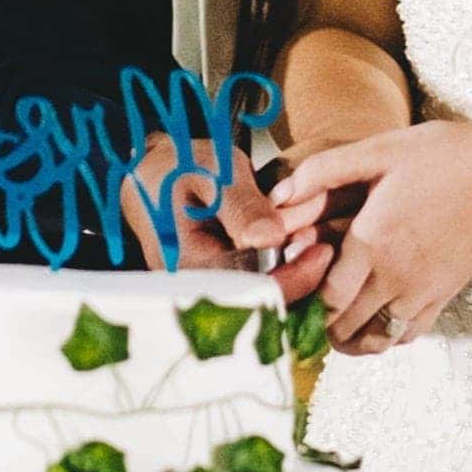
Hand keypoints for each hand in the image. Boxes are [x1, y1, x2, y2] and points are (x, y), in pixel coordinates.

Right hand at [122, 139, 331, 304]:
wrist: (148, 169)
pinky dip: (280, 274)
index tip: (323, 252)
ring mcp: (203, 292)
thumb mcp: (211, 172)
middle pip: (257, 306)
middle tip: (323, 246)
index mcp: (188, 264)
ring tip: (313, 244)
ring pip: (258, 302)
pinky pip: (252, 290)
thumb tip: (271, 239)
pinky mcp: (215, 285)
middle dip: (298, 281)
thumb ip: (240, 205)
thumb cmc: (178, 165)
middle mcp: (194, 290)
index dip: (292, 278)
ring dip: (292, 279)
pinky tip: (296, 249)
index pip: (248, 291)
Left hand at [274, 120, 471, 353]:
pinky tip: (373, 314)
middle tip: (307, 297)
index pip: (325, 297)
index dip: (304, 297)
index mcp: (373, 240)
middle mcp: (395, 276)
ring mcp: (421, 293)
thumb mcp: (380, 149)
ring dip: (347, 335)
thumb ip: (325, 171)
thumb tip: (278, 195)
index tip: (295, 280)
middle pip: (343, 327)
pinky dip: (382, 336)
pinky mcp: (442, 298)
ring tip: (334, 314)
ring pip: (372, 340)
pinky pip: (404, 337)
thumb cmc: (444, 155)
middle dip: (318, 319)